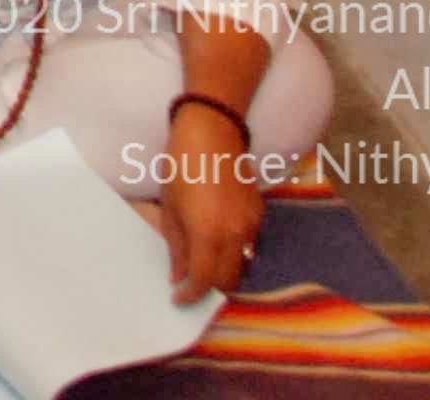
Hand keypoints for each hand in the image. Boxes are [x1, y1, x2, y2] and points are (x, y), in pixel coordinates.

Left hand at [150, 144, 265, 300]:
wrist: (213, 130)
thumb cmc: (182, 164)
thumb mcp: (170, 205)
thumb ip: (176, 245)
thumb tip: (178, 276)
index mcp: (209, 233)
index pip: (205, 281)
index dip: (191, 295)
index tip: (178, 298)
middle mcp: (236, 235)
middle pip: (229, 279)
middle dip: (209, 288)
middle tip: (190, 284)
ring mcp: (252, 225)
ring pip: (242, 265)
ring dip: (224, 272)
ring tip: (202, 265)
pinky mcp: (259, 214)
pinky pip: (249, 245)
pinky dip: (234, 252)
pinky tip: (216, 241)